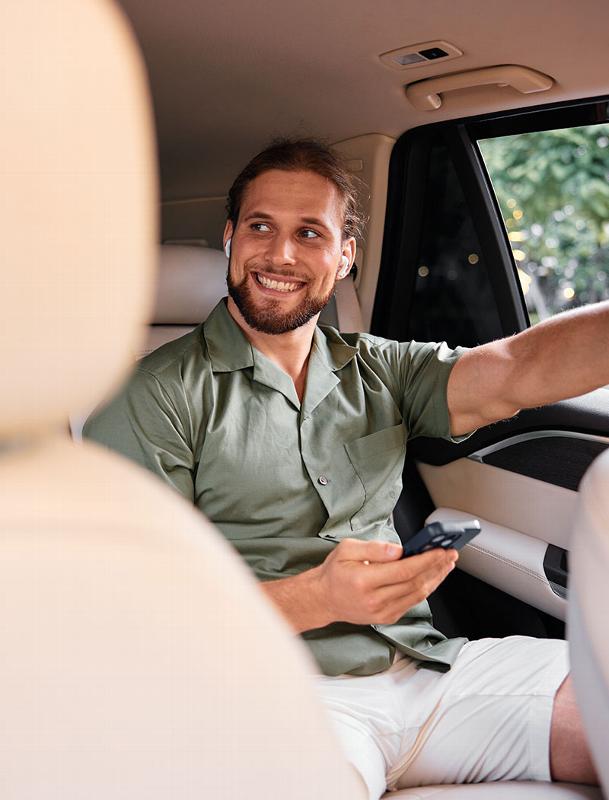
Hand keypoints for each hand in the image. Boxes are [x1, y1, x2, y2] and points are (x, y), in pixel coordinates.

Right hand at [314, 538, 457, 625]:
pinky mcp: (387, 618)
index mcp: (364, 581)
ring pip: (418, 595)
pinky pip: (412, 602)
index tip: (440, 550)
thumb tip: (399, 550)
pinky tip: (433, 576)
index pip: (403, 571)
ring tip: (447, 564)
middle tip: (451, 554)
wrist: (323, 599)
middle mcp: (375, 600)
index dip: (426, 561)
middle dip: (437, 567)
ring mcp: (382, 612)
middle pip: (415, 584)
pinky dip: (426, 589)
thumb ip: (374, 548)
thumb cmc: (335, 572)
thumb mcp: (346, 549)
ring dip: (436, 579)